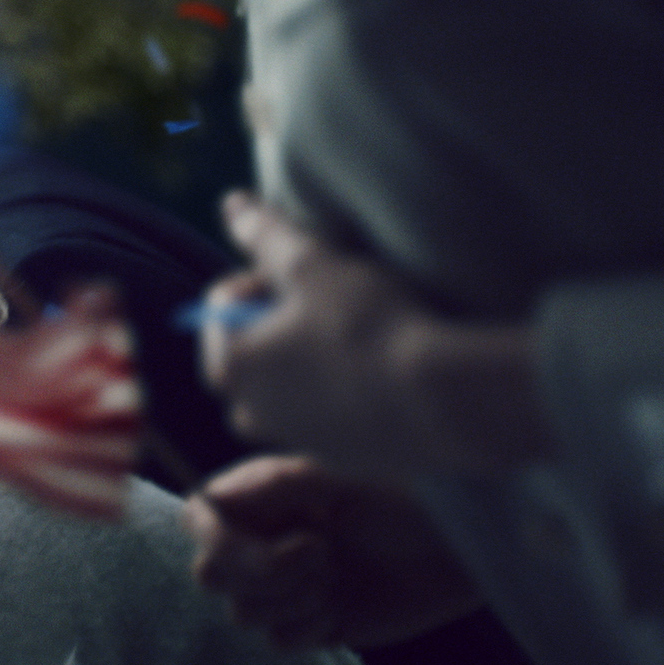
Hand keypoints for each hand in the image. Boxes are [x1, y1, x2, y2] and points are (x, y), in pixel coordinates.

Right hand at [181, 455, 482, 648]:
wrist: (466, 539)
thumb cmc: (407, 489)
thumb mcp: (340, 473)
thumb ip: (273, 483)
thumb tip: (211, 497)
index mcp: (266, 494)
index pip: (202, 518)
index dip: (217, 536)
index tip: (256, 538)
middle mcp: (269, 539)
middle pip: (212, 573)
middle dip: (257, 570)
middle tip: (319, 552)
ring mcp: (291, 586)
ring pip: (242, 612)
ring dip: (287, 596)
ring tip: (336, 569)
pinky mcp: (316, 625)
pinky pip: (279, 641)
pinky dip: (306, 624)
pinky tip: (342, 602)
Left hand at [200, 191, 553, 481]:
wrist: (442, 402)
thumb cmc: (369, 325)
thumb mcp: (313, 263)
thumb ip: (267, 233)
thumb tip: (232, 203)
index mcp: (230, 366)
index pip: (221, 303)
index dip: (263, 275)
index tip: (308, 271)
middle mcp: (248, 413)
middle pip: (251, 350)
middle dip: (281, 322)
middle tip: (331, 301)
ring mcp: (293, 442)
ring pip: (287, 387)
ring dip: (309, 360)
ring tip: (358, 336)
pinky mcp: (338, 461)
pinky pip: (326, 417)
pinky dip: (340, 393)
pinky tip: (381, 373)